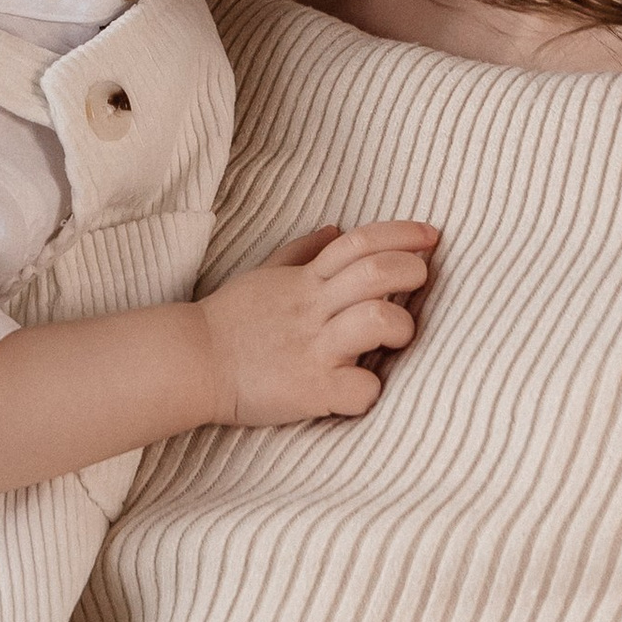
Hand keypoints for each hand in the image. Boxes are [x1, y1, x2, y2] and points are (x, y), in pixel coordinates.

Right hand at [198, 218, 437, 426]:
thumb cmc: (228, 322)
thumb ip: (301, 253)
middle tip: (422, 281)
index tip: (431, 237)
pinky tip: (358, 392)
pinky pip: (361, 390)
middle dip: (412, 271)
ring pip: (377, 321)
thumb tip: (336, 229)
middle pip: (377, 273)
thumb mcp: (262, 276)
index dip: (402, 234)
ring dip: (401, 328)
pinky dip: (369, 392)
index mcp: (304, 281)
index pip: (360, 242)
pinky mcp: (311, 389)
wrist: (189, 363)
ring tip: (395, 338)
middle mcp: (312, 309)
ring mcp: (313, 348)